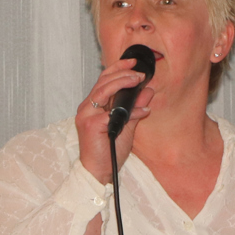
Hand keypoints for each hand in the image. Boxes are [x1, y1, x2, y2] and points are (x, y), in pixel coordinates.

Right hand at [75, 58, 153, 184]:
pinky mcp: (91, 125)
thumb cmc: (108, 152)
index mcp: (93, 106)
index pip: (103, 81)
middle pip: (103, 81)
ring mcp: (87, 115)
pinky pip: (112, 112)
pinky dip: (129, 110)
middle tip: (139, 71)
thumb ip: (135, 109)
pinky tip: (142, 111)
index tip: (132, 62)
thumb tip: (148, 92)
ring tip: (137, 79)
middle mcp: (87, 108)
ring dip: (122, 82)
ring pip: (103, 90)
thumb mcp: (127, 126)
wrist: (99, 172)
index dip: (117, 68)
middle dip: (122, 72)